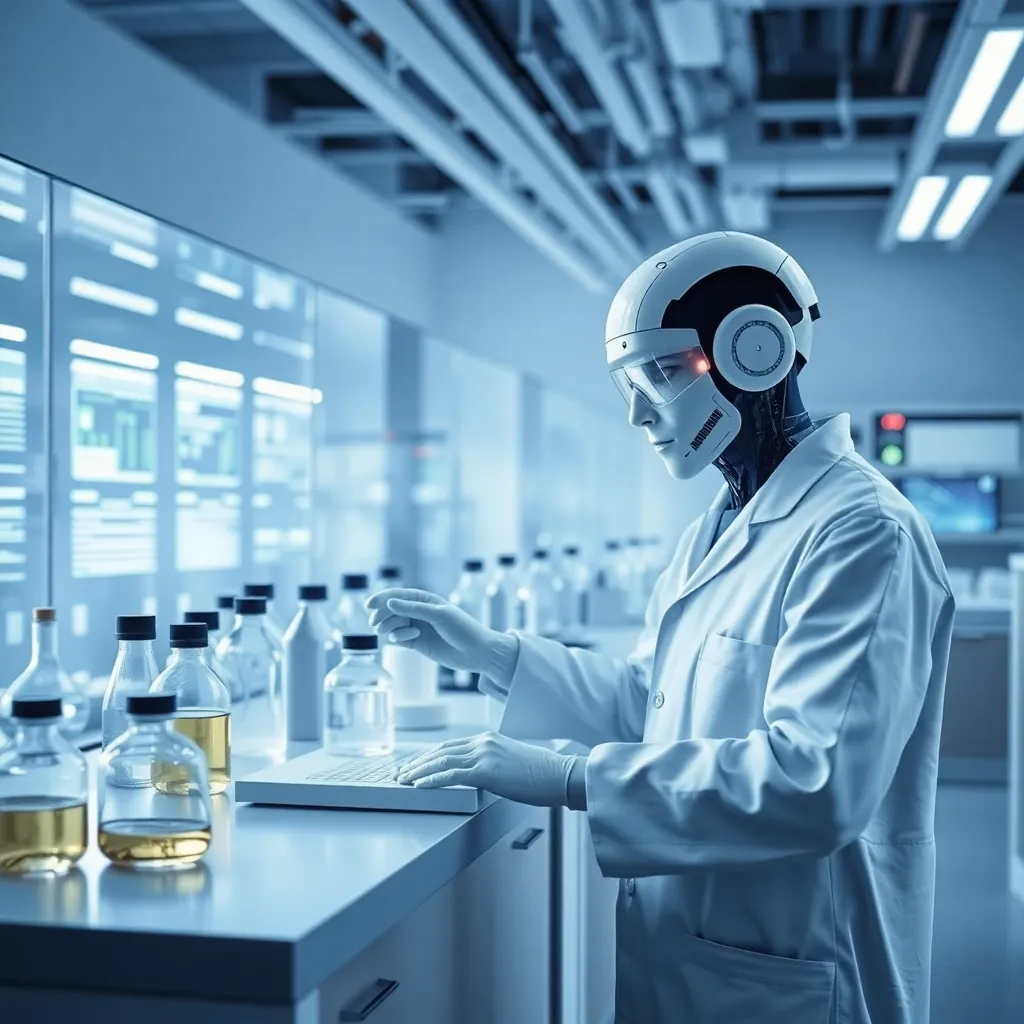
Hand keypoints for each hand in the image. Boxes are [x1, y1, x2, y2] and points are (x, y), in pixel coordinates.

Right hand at [365, 588, 513, 676]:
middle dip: (381, 615)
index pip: (398, 595)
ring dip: (387, 627)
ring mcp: (416, 628)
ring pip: (391, 625)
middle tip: (376, 623)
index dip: (382, 598)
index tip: (369, 605)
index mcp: (425, 600)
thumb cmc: (463, 629)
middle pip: (390, 610)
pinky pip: (397, 639)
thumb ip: (413, 609)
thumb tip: (390, 602)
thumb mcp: (439, 615)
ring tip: (391, 632)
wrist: (477, 652)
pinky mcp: (416, 644)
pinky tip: (410, 639)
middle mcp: (418, 612)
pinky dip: (398, 638)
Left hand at [395, 732, 576, 807]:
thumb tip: (474, 778)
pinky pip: (452, 774)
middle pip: (439, 751)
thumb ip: (490, 765)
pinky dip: (432, 780)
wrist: (561, 775)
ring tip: (403, 781)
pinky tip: (419, 786)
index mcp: (487, 739)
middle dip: (416, 763)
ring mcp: (485, 754)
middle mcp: (482, 742)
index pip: (448, 746)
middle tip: (399, 774)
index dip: (426, 756)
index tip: (412, 766)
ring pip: (441, 761)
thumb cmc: (540, 775)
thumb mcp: (510, 764)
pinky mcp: (487, 770)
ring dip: (418, 772)